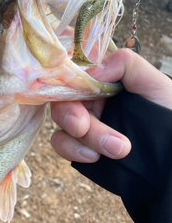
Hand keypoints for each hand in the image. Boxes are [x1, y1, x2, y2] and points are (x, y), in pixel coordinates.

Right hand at [50, 48, 171, 162]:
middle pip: (63, 102)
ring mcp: (84, 124)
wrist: (170, 158)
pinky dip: (73, 151)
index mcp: (103, 81)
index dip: (69, 86)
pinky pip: (61, 144)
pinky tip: (95, 158)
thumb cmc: (167, 115)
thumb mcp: (154, 82)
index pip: (73, 76)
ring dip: (84, 139)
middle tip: (83, 129)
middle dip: (72, 117)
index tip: (82, 100)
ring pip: (61, 126)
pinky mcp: (81, 146)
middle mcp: (90, 100)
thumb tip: (91, 71)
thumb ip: (125, 64)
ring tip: (118, 150)